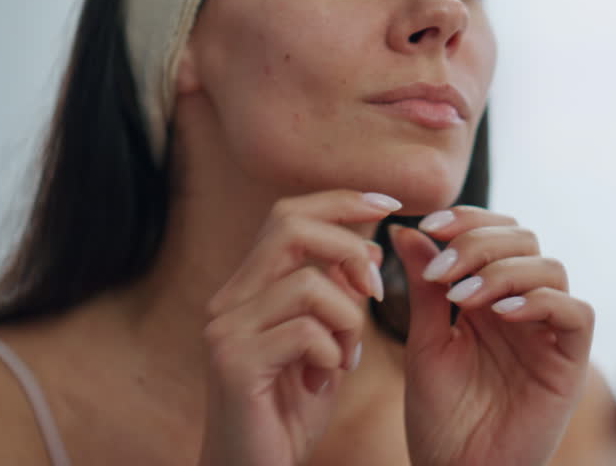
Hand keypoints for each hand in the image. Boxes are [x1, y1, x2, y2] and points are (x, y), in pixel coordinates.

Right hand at [197, 190, 396, 465]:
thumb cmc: (290, 412)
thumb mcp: (326, 344)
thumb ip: (339, 297)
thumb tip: (370, 245)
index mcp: (248, 289)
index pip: (288, 215)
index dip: (341, 201)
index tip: (390, 205)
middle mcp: (228, 300)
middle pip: (289, 225)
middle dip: (348, 247)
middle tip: (376, 290)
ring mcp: (225, 330)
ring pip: (308, 282)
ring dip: (347, 319)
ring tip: (345, 358)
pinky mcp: (234, 363)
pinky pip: (305, 331)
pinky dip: (332, 352)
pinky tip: (325, 381)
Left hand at [391, 207, 594, 465]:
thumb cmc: (439, 416)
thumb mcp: (424, 342)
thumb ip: (423, 286)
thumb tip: (405, 229)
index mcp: (489, 297)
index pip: (495, 232)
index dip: (467, 219)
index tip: (427, 225)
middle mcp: (524, 308)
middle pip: (524, 240)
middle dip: (480, 243)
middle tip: (442, 271)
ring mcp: (550, 334)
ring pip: (551, 268)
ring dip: (504, 271)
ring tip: (463, 298)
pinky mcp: (570, 363)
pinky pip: (576, 313)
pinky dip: (541, 301)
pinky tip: (501, 313)